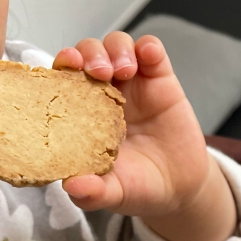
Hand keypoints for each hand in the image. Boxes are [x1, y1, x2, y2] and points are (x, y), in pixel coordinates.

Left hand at [54, 32, 235, 240]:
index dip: (61, 70)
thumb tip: (72, 187)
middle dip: (88, 54)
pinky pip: (153, 53)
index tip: (65, 68)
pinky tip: (148, 56)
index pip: (64, 81)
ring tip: (124, 70)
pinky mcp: (162, 83)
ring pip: (117, 47)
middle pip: (88, 55)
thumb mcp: (115, 194)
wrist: (179, 188)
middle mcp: (106, 97)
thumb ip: (93, 193)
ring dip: (116, 50)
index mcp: (85, 118)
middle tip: (98, 71)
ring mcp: (135, 87)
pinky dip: (149, 47)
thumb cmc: (140, 187)